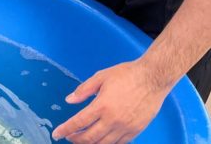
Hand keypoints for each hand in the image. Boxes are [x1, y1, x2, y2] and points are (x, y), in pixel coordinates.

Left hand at [51, 61, 171, 143]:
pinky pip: (119, 143)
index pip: (78, 123)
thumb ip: (83, 90)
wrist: (153, 78)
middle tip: (69, 137)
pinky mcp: (136, 130)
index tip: (56, 134)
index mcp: (102, 106)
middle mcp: (113, 120)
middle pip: (89, 138)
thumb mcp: (101, 77)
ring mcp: (125, 127)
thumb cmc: (127, 74)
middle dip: (75, 139)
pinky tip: (102, 140)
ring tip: (82, 140)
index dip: (65, 130)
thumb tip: (69, 100)